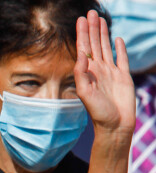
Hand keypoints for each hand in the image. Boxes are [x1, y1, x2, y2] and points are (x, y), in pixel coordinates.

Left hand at [74, 10, 135, 137]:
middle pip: (94, 45)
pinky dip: (119, 48)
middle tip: (90, 13)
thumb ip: (81, 74)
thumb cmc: (98, 113)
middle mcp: (98, 71)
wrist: (115, 126)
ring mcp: (111, 73)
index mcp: (88, 74)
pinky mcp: (123, 77)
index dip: (82, 34)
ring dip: (102, 34)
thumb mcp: (85, 94)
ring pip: (106, 48)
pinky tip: (116, 39)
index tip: (80, 19)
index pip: (84, 49)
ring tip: (100, 19)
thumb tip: (81, 55)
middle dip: (91, 29)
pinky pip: (121, 58)